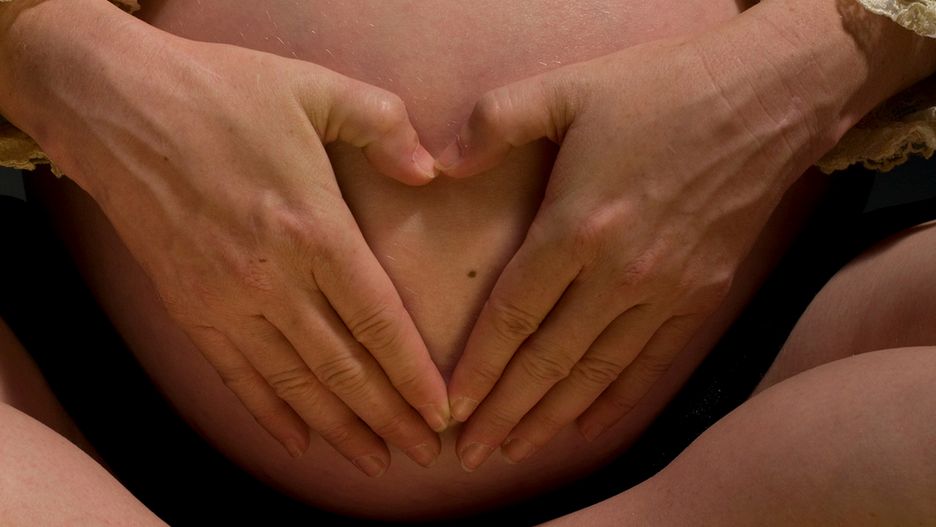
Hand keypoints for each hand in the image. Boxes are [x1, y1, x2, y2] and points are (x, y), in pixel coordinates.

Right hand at [5, 2, 447, 475]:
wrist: (118, 107)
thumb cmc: (220, 93)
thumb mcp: (315, 87)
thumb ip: (383, 126)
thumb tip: (428, 172)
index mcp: (313, 228)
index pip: (376, 320)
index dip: (412, 373)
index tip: (440, 410)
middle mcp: (272, 278)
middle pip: (342, 366)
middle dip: (388, 416)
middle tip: (423, 453)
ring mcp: (226, 300)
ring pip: (294, 382)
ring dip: (338, 428)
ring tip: (374, 459)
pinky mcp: (189, 308)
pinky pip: (235, 375)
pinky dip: (268, 413)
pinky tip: (297, 441)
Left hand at [440, 34, 819, 470]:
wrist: (765, 100)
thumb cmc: (661, 91)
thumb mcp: (566, 87)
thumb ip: (494, 123)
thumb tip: (440, 166)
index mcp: (578, 227)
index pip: (514, 316)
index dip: (479, 367)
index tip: (451, 407)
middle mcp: (620, 274)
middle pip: (549, 360)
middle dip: (506, 413)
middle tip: (471, 455)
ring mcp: (666, 292)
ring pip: (597, 373)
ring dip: (553, 418)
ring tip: (517, 450)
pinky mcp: (702, 298)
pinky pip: (652, 363)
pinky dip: (618, 400)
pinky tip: (588, 426)